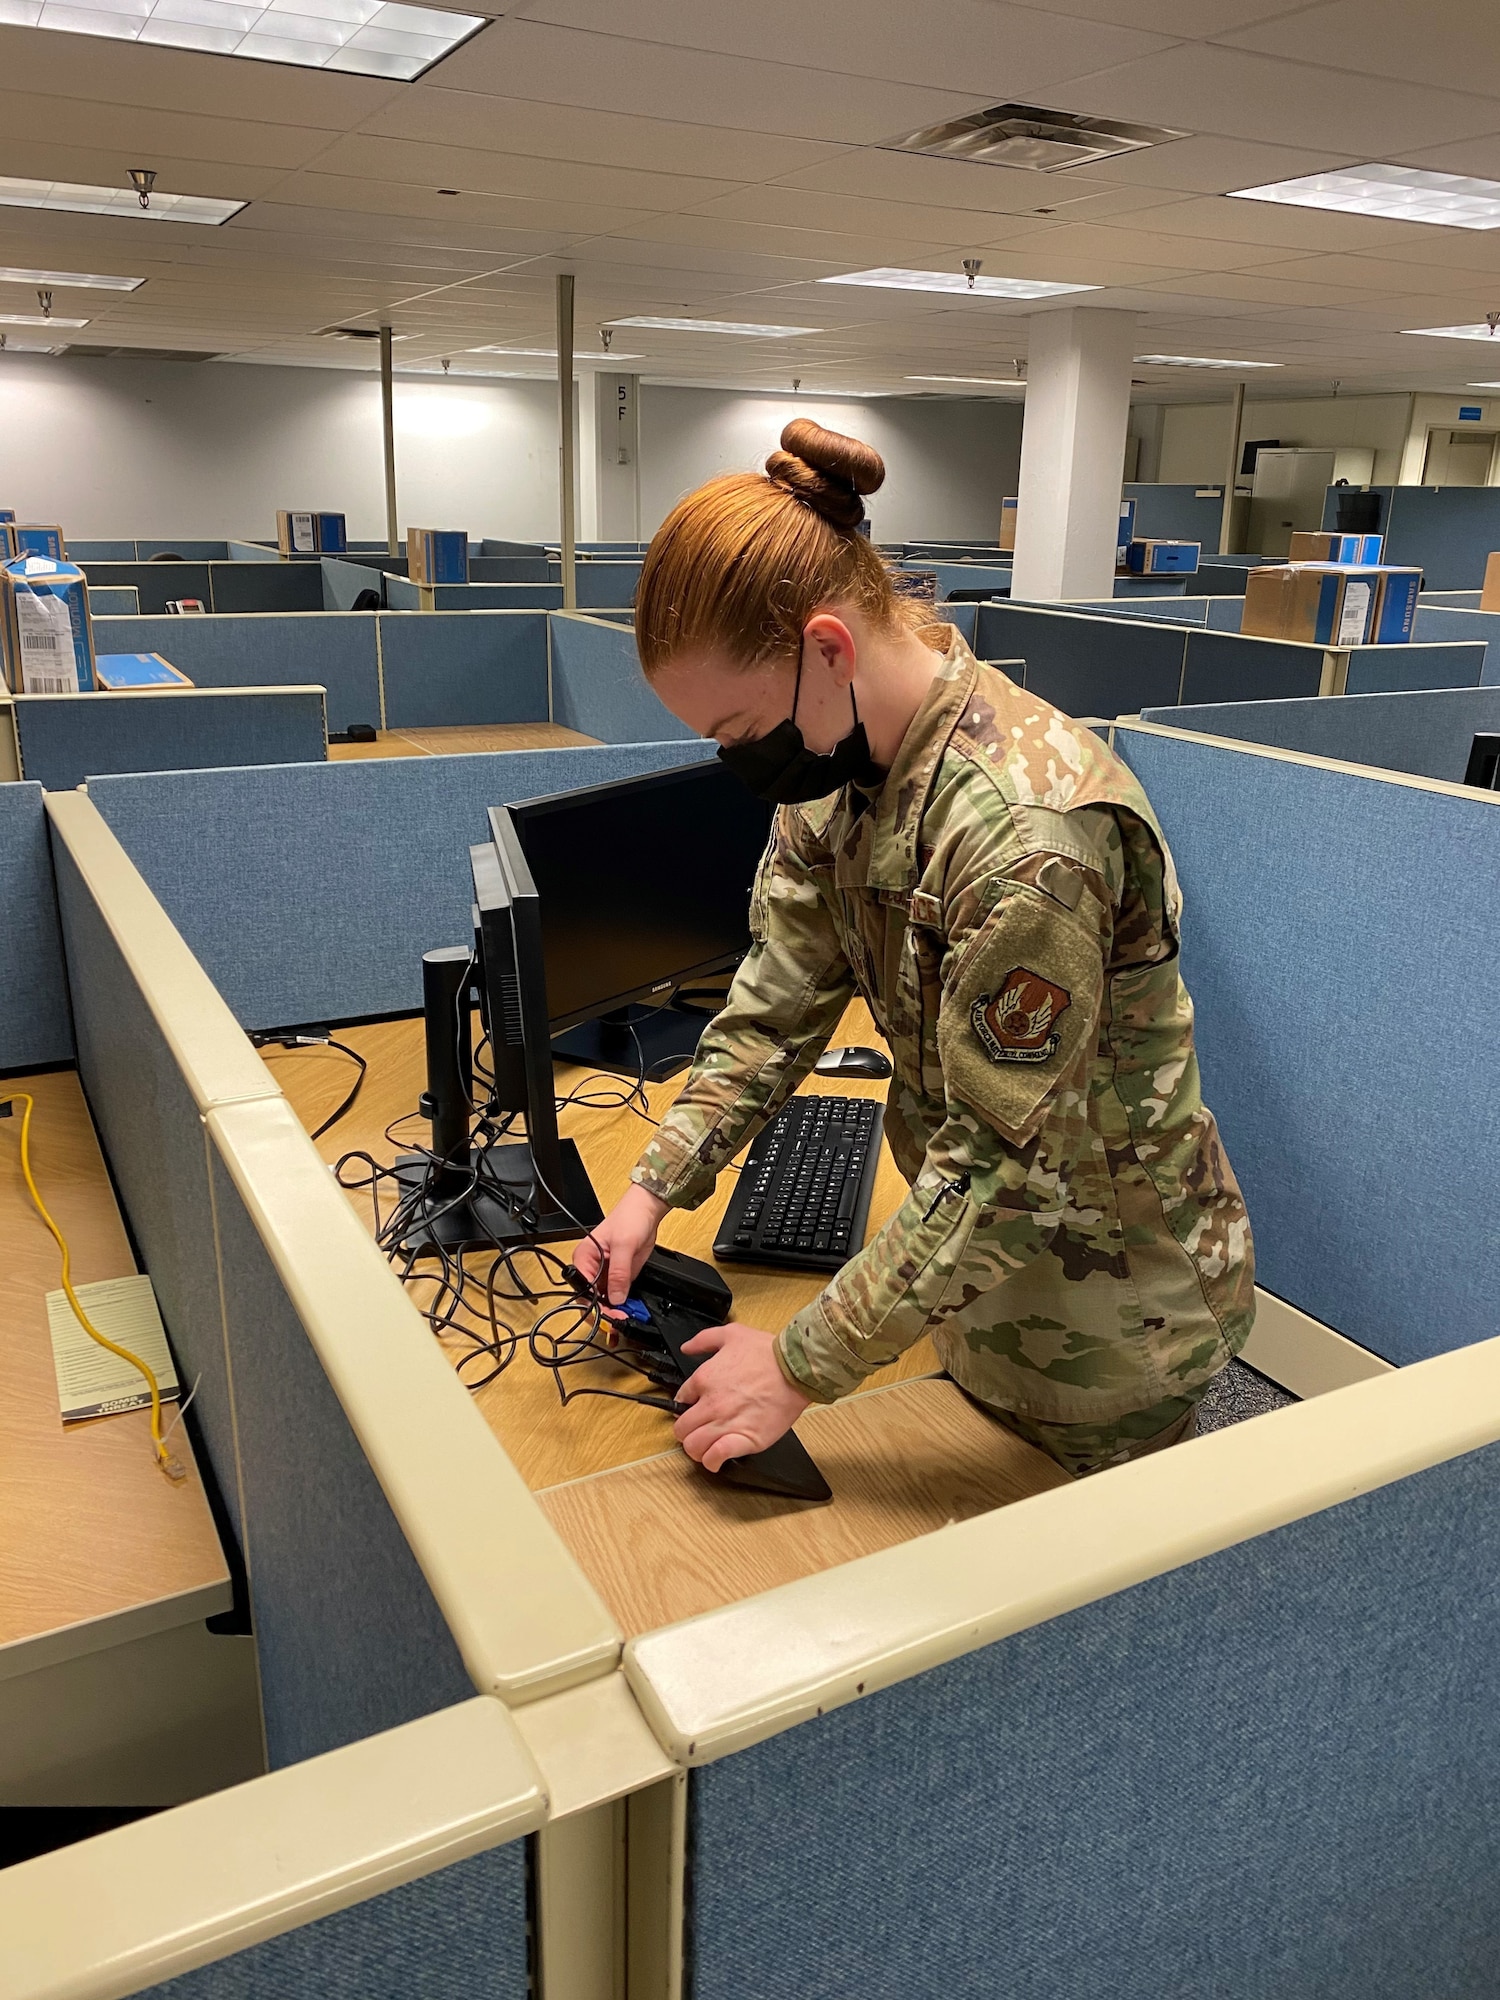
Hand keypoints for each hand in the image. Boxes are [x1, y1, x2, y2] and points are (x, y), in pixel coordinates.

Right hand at [574, 1184, 669, 1307]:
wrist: (647, 1211)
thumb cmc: (629, 1218)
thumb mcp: (623, 1246)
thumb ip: (619, 1273)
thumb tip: (616, 1298)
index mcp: (583, 1258)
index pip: (583, 1290)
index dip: (594, 1306)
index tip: (608, 1316)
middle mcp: (591, 1268)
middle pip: (591, 1299)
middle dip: (604, 1312)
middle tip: (619, 1320)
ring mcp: (605, 1274)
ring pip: (604, 1301)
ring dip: (614, 1311)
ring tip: (626, 1317)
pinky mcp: (618, 1276)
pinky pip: (617, 1296)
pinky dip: (623, 1305)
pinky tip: (630, 1311)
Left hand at [673, 1323, 811, 1473]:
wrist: (795, 1369)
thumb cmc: (768, 1353)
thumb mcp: (731, 1333)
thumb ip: (704, 1340)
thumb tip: (687, 1348)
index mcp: (704, 1379)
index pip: (680, 1399)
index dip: (685, 1404)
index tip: (693, 1408)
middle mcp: (711, 1404)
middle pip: (681, 1428)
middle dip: (686, 1430)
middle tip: (696, 1429)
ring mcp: (727, 1424)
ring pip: (693, 1447)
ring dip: (696, 1449)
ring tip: (705, 1446)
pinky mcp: (745, 1440)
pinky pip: (716, 1457)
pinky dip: (712, 1461)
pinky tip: (716, 1458)